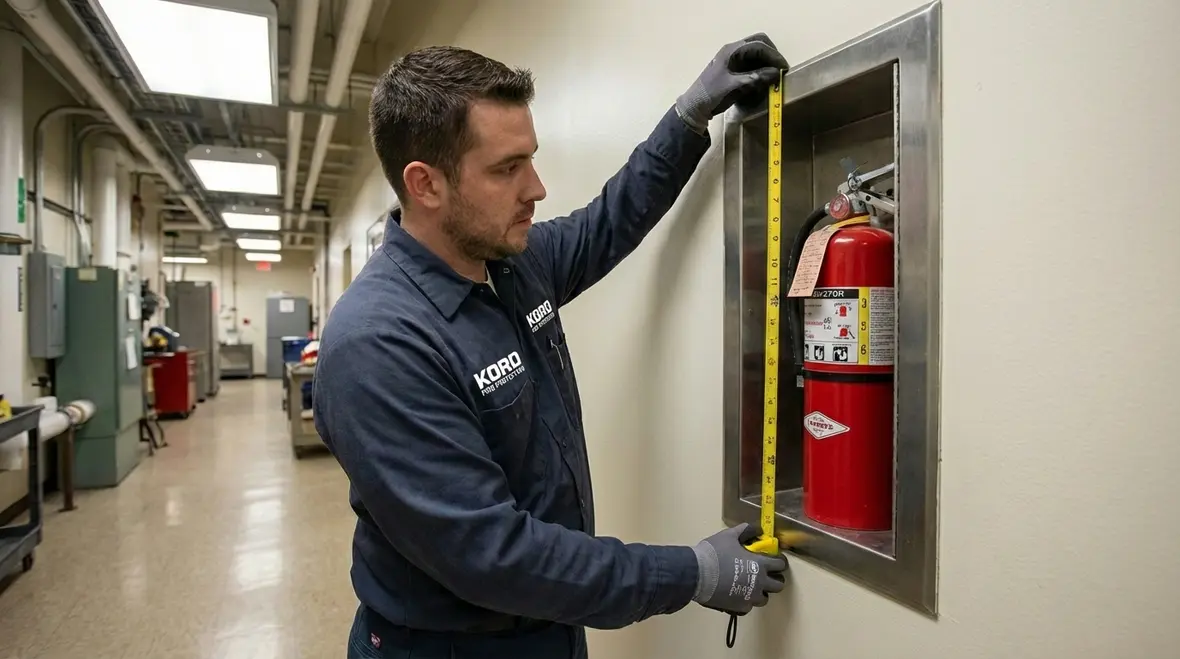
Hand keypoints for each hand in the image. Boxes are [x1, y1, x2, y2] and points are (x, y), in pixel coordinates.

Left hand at [675, 34, 789, 133]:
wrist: (695, 107)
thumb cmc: (710, 93)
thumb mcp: (732, 85)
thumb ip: (754, 77)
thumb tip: (775, 73)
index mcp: (731, 50)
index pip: (758, 45)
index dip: (773, 55)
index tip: (783, 67)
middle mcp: (734, 52)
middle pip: (759, 44)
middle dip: (772, 55)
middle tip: (781, 69)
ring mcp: (735, 61)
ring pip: (757, 55)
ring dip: (768, 63)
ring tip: (776, 76)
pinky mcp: (736, 72)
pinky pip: (753, 67)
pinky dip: (762, 72)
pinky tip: (767, 81)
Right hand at [690, 523, 786, 614]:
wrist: (697, 573)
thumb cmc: (714, 553)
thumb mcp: (729, 535)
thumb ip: (746, 531)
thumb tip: (758, 529)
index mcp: (760, 564)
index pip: (780, 565)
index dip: (779, 562)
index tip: (775, 561)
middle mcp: (760, 583)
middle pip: (778, 585)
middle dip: (775, 579)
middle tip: (767, 575)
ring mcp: (750, 597)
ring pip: (764, 598)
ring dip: (761, 592)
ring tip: (751, 586)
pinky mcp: (739, 607)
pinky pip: (748, 606)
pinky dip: (745, 600)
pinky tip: (738, 594)